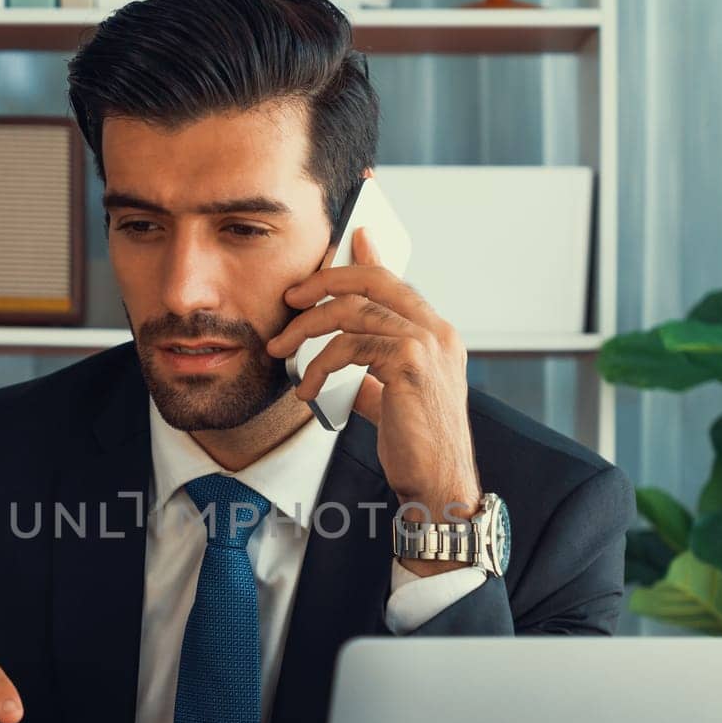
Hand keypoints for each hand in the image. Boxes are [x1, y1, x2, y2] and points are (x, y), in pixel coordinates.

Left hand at [267, 228, 480, 525]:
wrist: (438, 484)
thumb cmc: (417, 447)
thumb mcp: (390, 400)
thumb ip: (370, 373)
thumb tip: (338, 362)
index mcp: (436, 335)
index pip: (395, 281)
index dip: (369, 257)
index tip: (349, 238)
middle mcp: (437, 332)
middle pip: (372, 282)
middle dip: (324, 283)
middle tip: (291, 300)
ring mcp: (427, 345)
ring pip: (353, 312)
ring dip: (307, 330)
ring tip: (283, 352)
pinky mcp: (410, 364)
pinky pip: (350, 346)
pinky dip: (318, 366)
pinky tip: (307, 389)